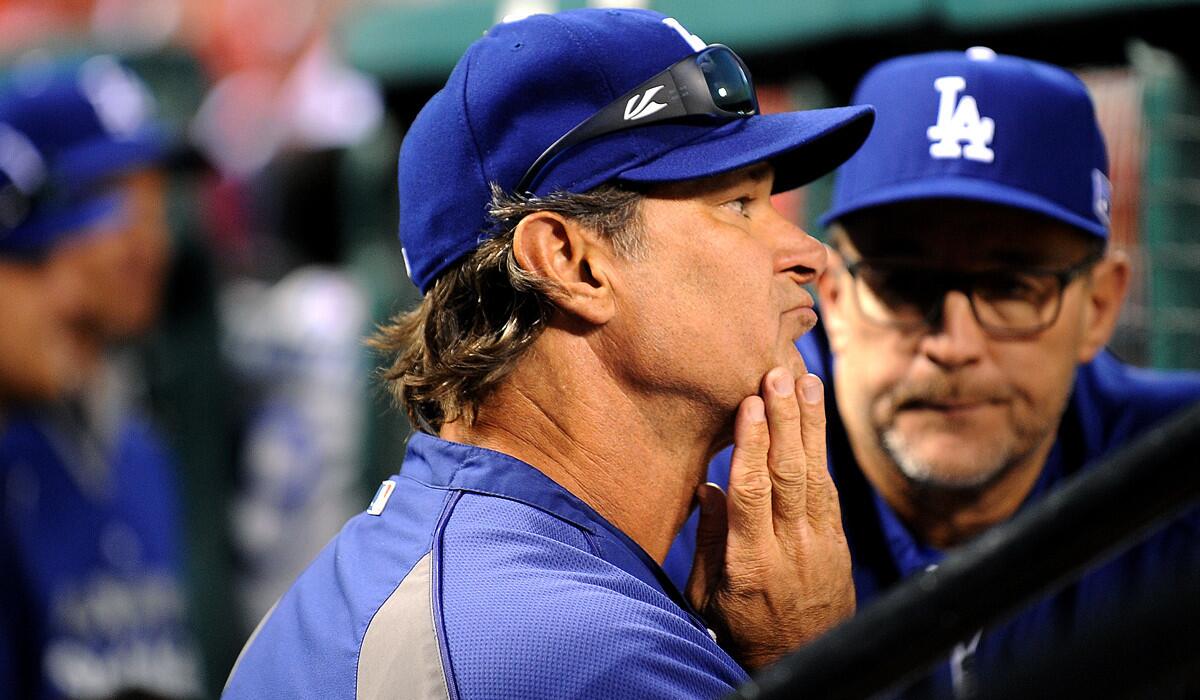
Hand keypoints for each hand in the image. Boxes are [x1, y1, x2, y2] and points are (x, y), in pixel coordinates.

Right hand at [686, 367, 853, 670]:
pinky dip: (821, 449)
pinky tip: (815, 417)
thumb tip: (708, 487)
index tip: (750, 403)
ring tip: (804, 379)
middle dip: (785, 419)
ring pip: (814, 472)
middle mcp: (789, 547)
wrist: (804, 660)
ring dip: (809, 422)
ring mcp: (819, 543)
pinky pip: (829, 487)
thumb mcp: (708, 596)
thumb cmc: (742, 629)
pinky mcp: (837, 542)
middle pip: (788, 472)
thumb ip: (708, 541)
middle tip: (781, 373)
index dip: (752, 444)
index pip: (752, 492)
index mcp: (750, 562)